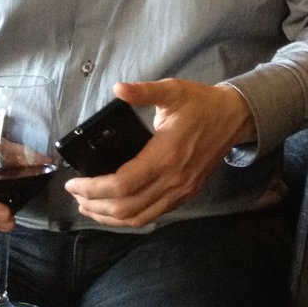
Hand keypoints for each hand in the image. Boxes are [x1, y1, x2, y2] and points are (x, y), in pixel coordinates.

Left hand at [64, 80, 254, 227]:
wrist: (235, 117)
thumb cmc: (202, 103)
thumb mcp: (174, 91)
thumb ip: (145, 92)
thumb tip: (118, 88)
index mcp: (166, 155)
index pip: (121, 185)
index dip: (92, 189)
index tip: (72, 183)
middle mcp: (173, 179)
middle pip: (125, 206)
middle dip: (94, 205)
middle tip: (75, 195)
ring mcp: (181, 190)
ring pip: (138, 217)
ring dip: (109, 217)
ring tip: (89, 206)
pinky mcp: (186, 194)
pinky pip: (152, 215)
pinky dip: (129, 218)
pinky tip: (115, 210)